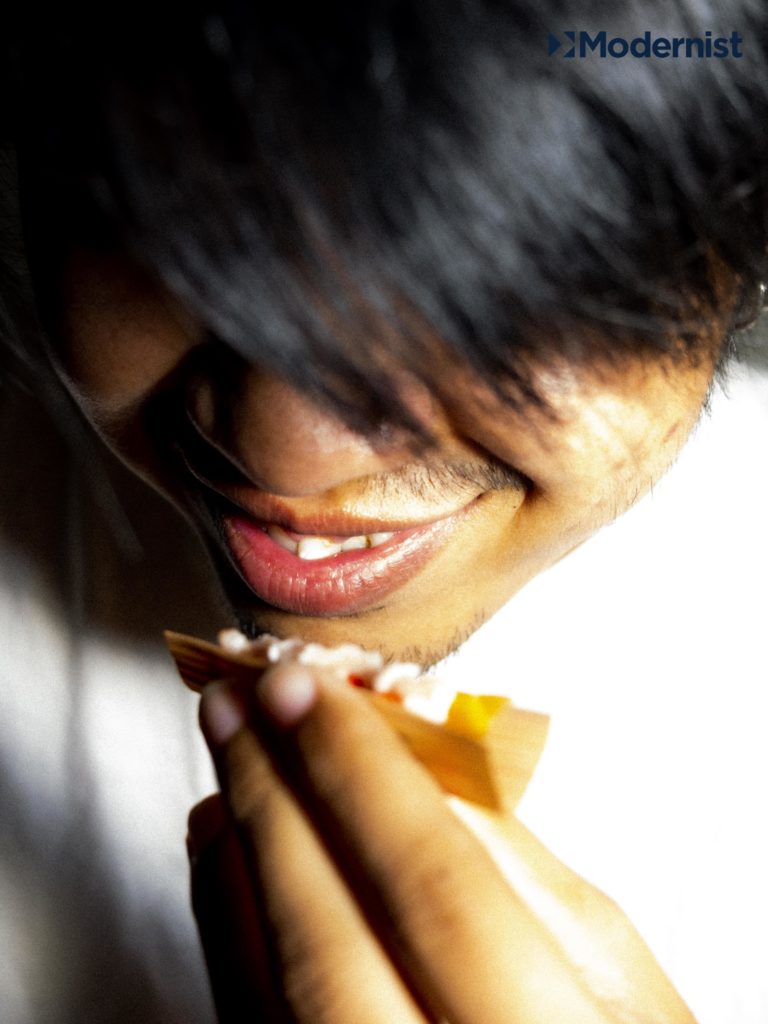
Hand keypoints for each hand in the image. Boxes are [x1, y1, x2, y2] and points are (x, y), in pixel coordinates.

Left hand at [188, 664, 696, 1023]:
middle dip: (272, 797)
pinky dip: (226, 926)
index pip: (432, 883)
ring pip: (265, 988)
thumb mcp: (617, 978)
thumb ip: (523, 869)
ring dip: (234, 856)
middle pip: (325, 935)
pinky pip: (248, 1020)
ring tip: (226, 760)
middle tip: (237, 704)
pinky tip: (225, 851)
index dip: (359, 773)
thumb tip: (417, 758)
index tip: (308, 689)